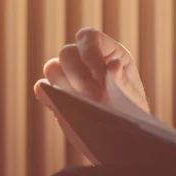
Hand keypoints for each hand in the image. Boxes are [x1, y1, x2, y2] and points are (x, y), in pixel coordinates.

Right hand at [34, 28, 149, 152]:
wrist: (121, 137)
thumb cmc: (131, 112)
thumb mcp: (133, 99)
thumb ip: (123, 82)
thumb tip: (114, 65)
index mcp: (108, 53)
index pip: (89, 37)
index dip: (90, 52)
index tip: (101, 76)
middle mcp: (86, 60)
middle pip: (67, 52)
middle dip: (79, 76)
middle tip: (96, 97)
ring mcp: (69, 77)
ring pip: (52, 67)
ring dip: (66, 86)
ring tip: (86, 104)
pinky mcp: (56, 95)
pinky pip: (42, 87)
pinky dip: (49, 95)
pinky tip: (65, 108)